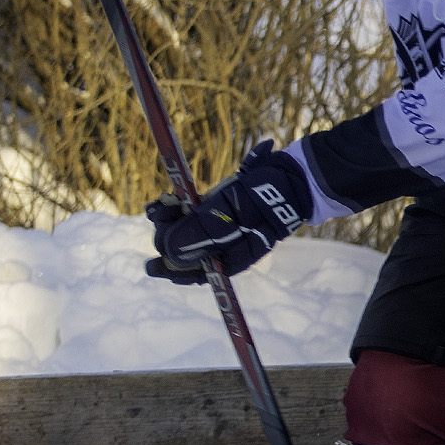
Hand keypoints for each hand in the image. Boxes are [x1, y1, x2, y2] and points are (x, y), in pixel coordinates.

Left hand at [145, 142, 312, 284]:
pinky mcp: (213, 209)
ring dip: (167, 219)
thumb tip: (171, 253)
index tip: (154, 261)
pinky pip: (186, 216)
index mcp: (234, 255)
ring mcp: (218, 226)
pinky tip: (167, 200)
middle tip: (162, 209)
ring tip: (164, 202)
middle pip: (185, 251)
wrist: (291, 172)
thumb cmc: (272, 192)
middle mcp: (224, 245)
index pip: (199, 272)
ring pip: (182, 232)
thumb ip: (209, 229)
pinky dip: (173, 209)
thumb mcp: (241, 209)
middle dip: (167, 234)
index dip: (173, 269)